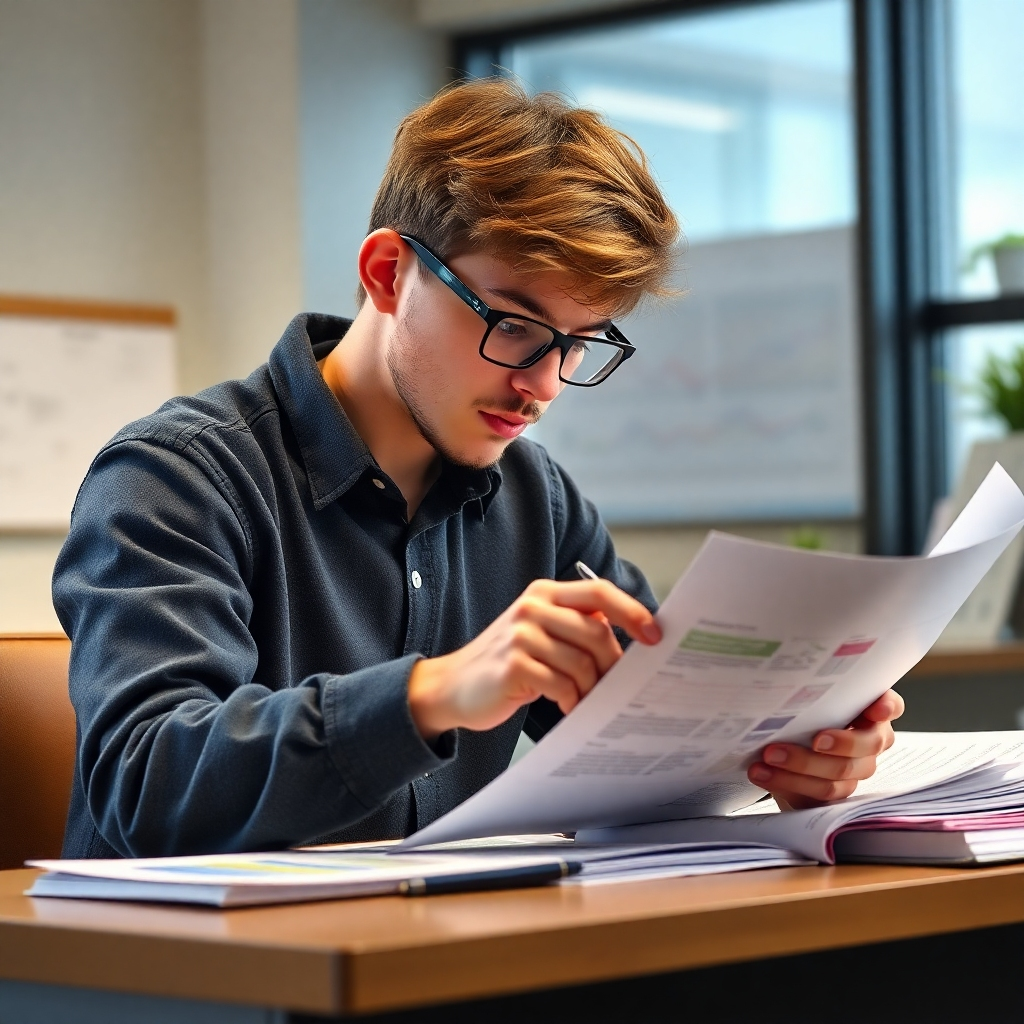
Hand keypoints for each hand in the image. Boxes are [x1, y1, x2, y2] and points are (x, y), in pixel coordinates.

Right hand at [408, 579, 660, 740]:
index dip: (632, 611)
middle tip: (612, 686)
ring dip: (590, 688)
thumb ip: (575, 626)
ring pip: (582, 663)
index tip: (655, 635)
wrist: (451, 686)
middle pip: (596, 632)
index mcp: (544, 593)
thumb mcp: (538, 632)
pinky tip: (566, 706)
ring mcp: (521, 636)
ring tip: (584, 699)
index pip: (598, 592)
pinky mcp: (513, 666)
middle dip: (611, 665)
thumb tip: (630, 640)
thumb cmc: (505, 663)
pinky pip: (562, 685)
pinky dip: (571, 701)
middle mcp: (532, 607)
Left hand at [746, 690, 905, 809]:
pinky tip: (762, 772)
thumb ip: (808, 695)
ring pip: (839, 772)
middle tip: (815, 740)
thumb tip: (778, 684)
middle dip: (842, 742)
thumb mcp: (803, 703)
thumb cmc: (798, 718)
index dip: (888, 706)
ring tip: (769, 756)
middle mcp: (869, 741)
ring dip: (801, 764)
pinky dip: (786, 781)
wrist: (781, 757)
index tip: (876, 708)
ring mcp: (855, 770)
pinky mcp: (834, 793)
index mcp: (867, 712)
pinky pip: (818, 792)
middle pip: (868, 744)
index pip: (890, 705)